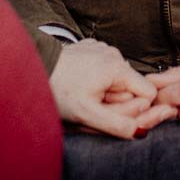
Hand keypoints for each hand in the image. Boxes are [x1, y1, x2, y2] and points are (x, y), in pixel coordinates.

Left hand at [50, 39, 177, 137]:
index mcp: (118, 66)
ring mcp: (102, 47)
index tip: (108, 109)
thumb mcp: (88, 114)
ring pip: (117, 79)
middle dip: (115, 99)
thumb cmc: (58, 90)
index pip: (147, 93)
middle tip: (90, 103)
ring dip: (104, 90)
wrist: (32, 67)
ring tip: (82, 92)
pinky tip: (78, 81)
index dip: (131, 107)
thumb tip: (140, 131)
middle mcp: (114, 52)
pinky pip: (104, 68)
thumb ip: (117, 124)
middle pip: (130, 86)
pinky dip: (95, 78)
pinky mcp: (92, 47)